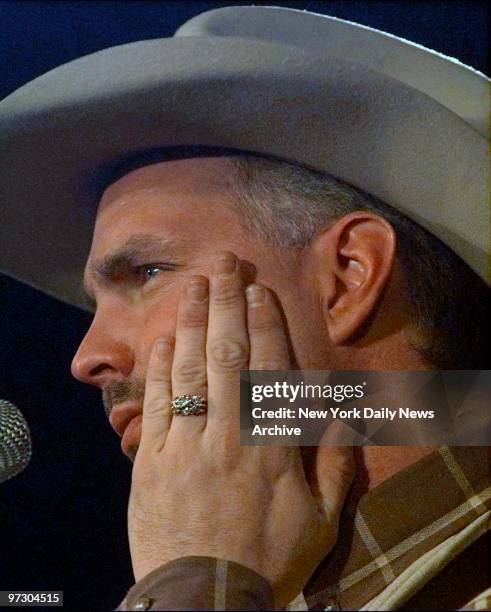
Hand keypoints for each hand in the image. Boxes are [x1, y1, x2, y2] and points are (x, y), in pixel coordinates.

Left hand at [128, 251, 353, 607]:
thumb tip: (343, 416)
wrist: (205, 600)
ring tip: (194, 283)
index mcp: (269, 446)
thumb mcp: (319, 521)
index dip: (265, 325)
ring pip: (188, 369)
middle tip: (224, 262)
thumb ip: (333, 465)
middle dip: (226, 303)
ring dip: (191, 321)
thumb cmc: (268, 560)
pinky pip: (156, 403)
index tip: (261, 290)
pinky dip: (159, 367)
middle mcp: (227, 434)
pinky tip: (163, 338)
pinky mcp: (152, 459)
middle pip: (226, 355)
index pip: (267, 369)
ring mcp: (185, 444)